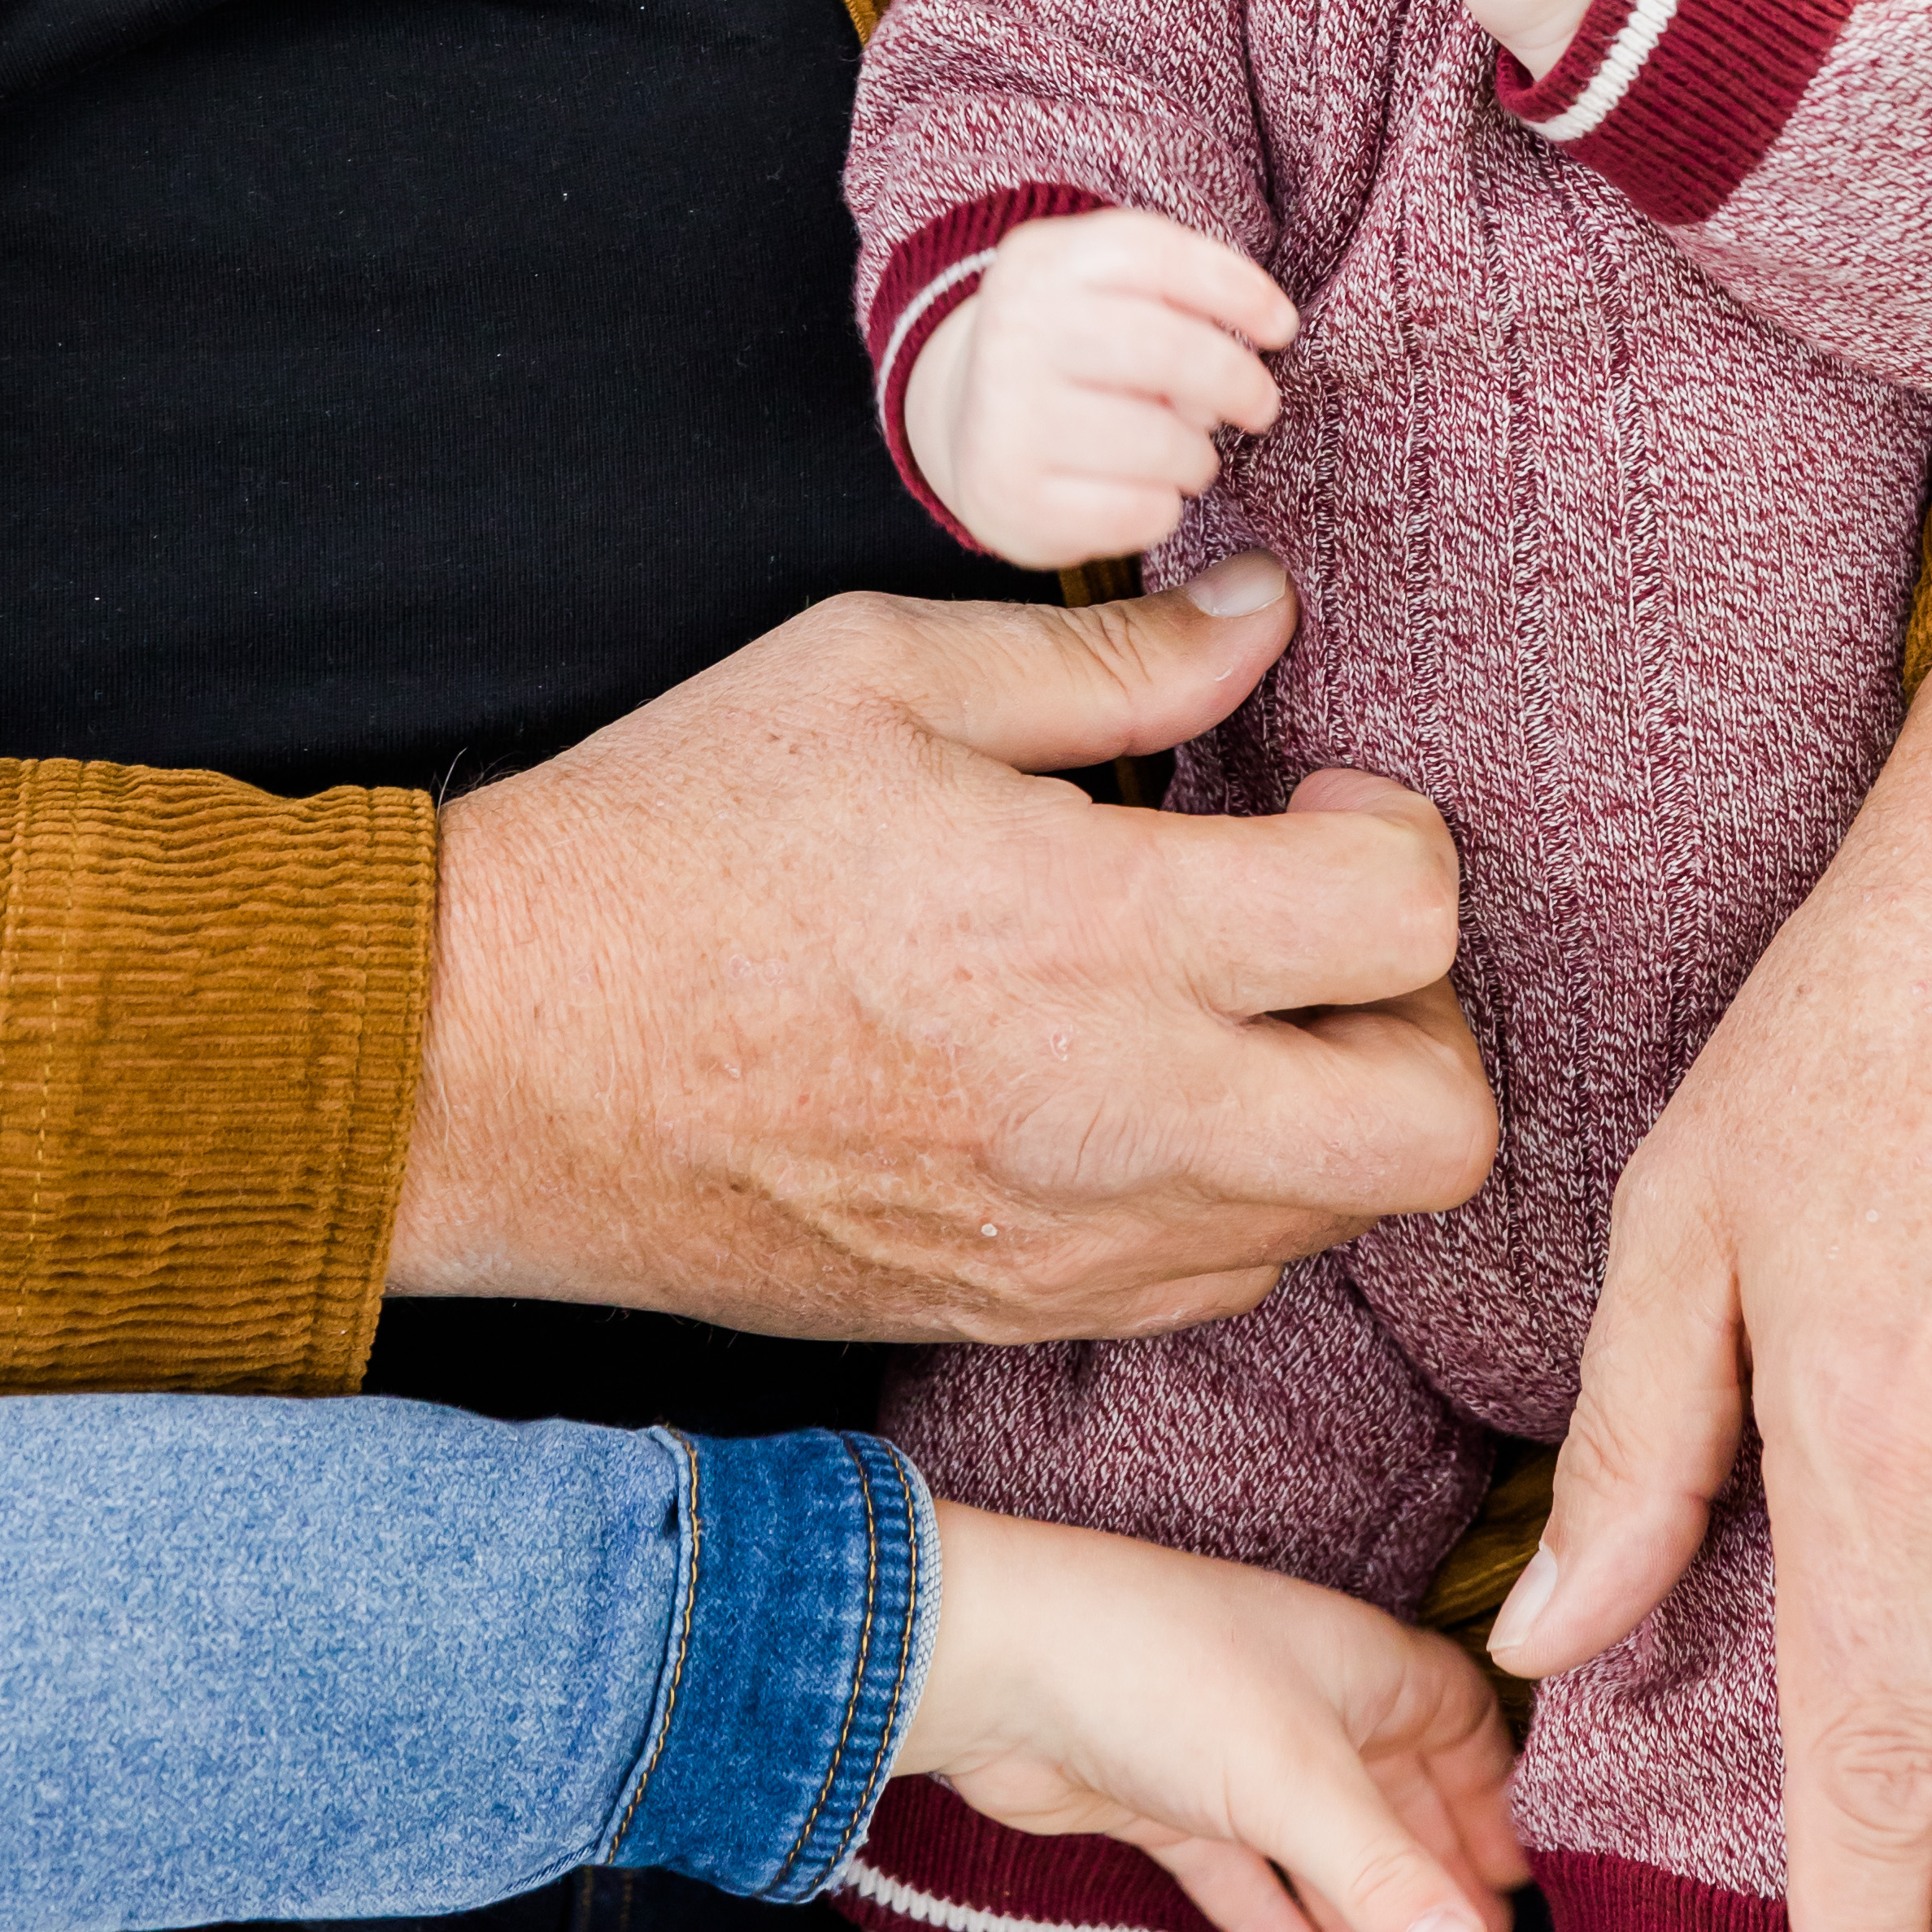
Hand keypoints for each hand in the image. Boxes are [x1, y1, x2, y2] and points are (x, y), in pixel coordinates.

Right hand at [388, 561, 1497, 1342]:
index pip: (1403, 921)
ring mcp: (1070, 1246)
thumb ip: (1108, 661)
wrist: (499, 1059)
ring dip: (1325, 1107)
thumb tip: (1262, 616)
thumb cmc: (679, 836)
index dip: (1398, 838)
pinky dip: (1230, 1193)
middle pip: (1432, 1131)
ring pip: (1336, 1222)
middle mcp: (1115, 1118)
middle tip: (1313, 927)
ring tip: (1217, 1000)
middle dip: (1421, 1015)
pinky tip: (1137, 1088)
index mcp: (1092, 934)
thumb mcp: (884, 674)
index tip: (1310, 802)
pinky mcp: (1013, 1315)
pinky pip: (1218, 1284)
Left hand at [906, 1504, 1527, 1931]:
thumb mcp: (1290, 1777)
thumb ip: (1380, 1870)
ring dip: (1359, 1916)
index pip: (1457, 1717)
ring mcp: (1236, 1755)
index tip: (1519, 1878)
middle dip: (1432, 1873)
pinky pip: (1250, 1880)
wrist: (1001, 1664)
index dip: (1493, 1791)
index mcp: (1355, 1662)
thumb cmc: (1160, 1671)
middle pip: (1396, 1793)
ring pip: (1323, 1849)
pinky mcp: (1174, 1806)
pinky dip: (1282, 1928)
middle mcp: (1304, 1701)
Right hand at [908, 208, 1298, 564]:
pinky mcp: (1007, 496)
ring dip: (1197, 456)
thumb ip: (1177, 307)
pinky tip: (1145, 494)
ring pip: (1159, 441)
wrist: (966, 424)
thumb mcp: (1108, 296)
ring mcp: (1003, 416)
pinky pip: (1134, 511)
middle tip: (1261, 405)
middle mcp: (1012, 330)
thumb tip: (1237, 384)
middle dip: (1237, 382)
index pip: (1156, 256)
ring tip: (1188, 454)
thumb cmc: (1075, 353)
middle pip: (1168, 350)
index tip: (1282, 326)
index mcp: (1042, 262)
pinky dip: (1162, 508)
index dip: (1237, 289)